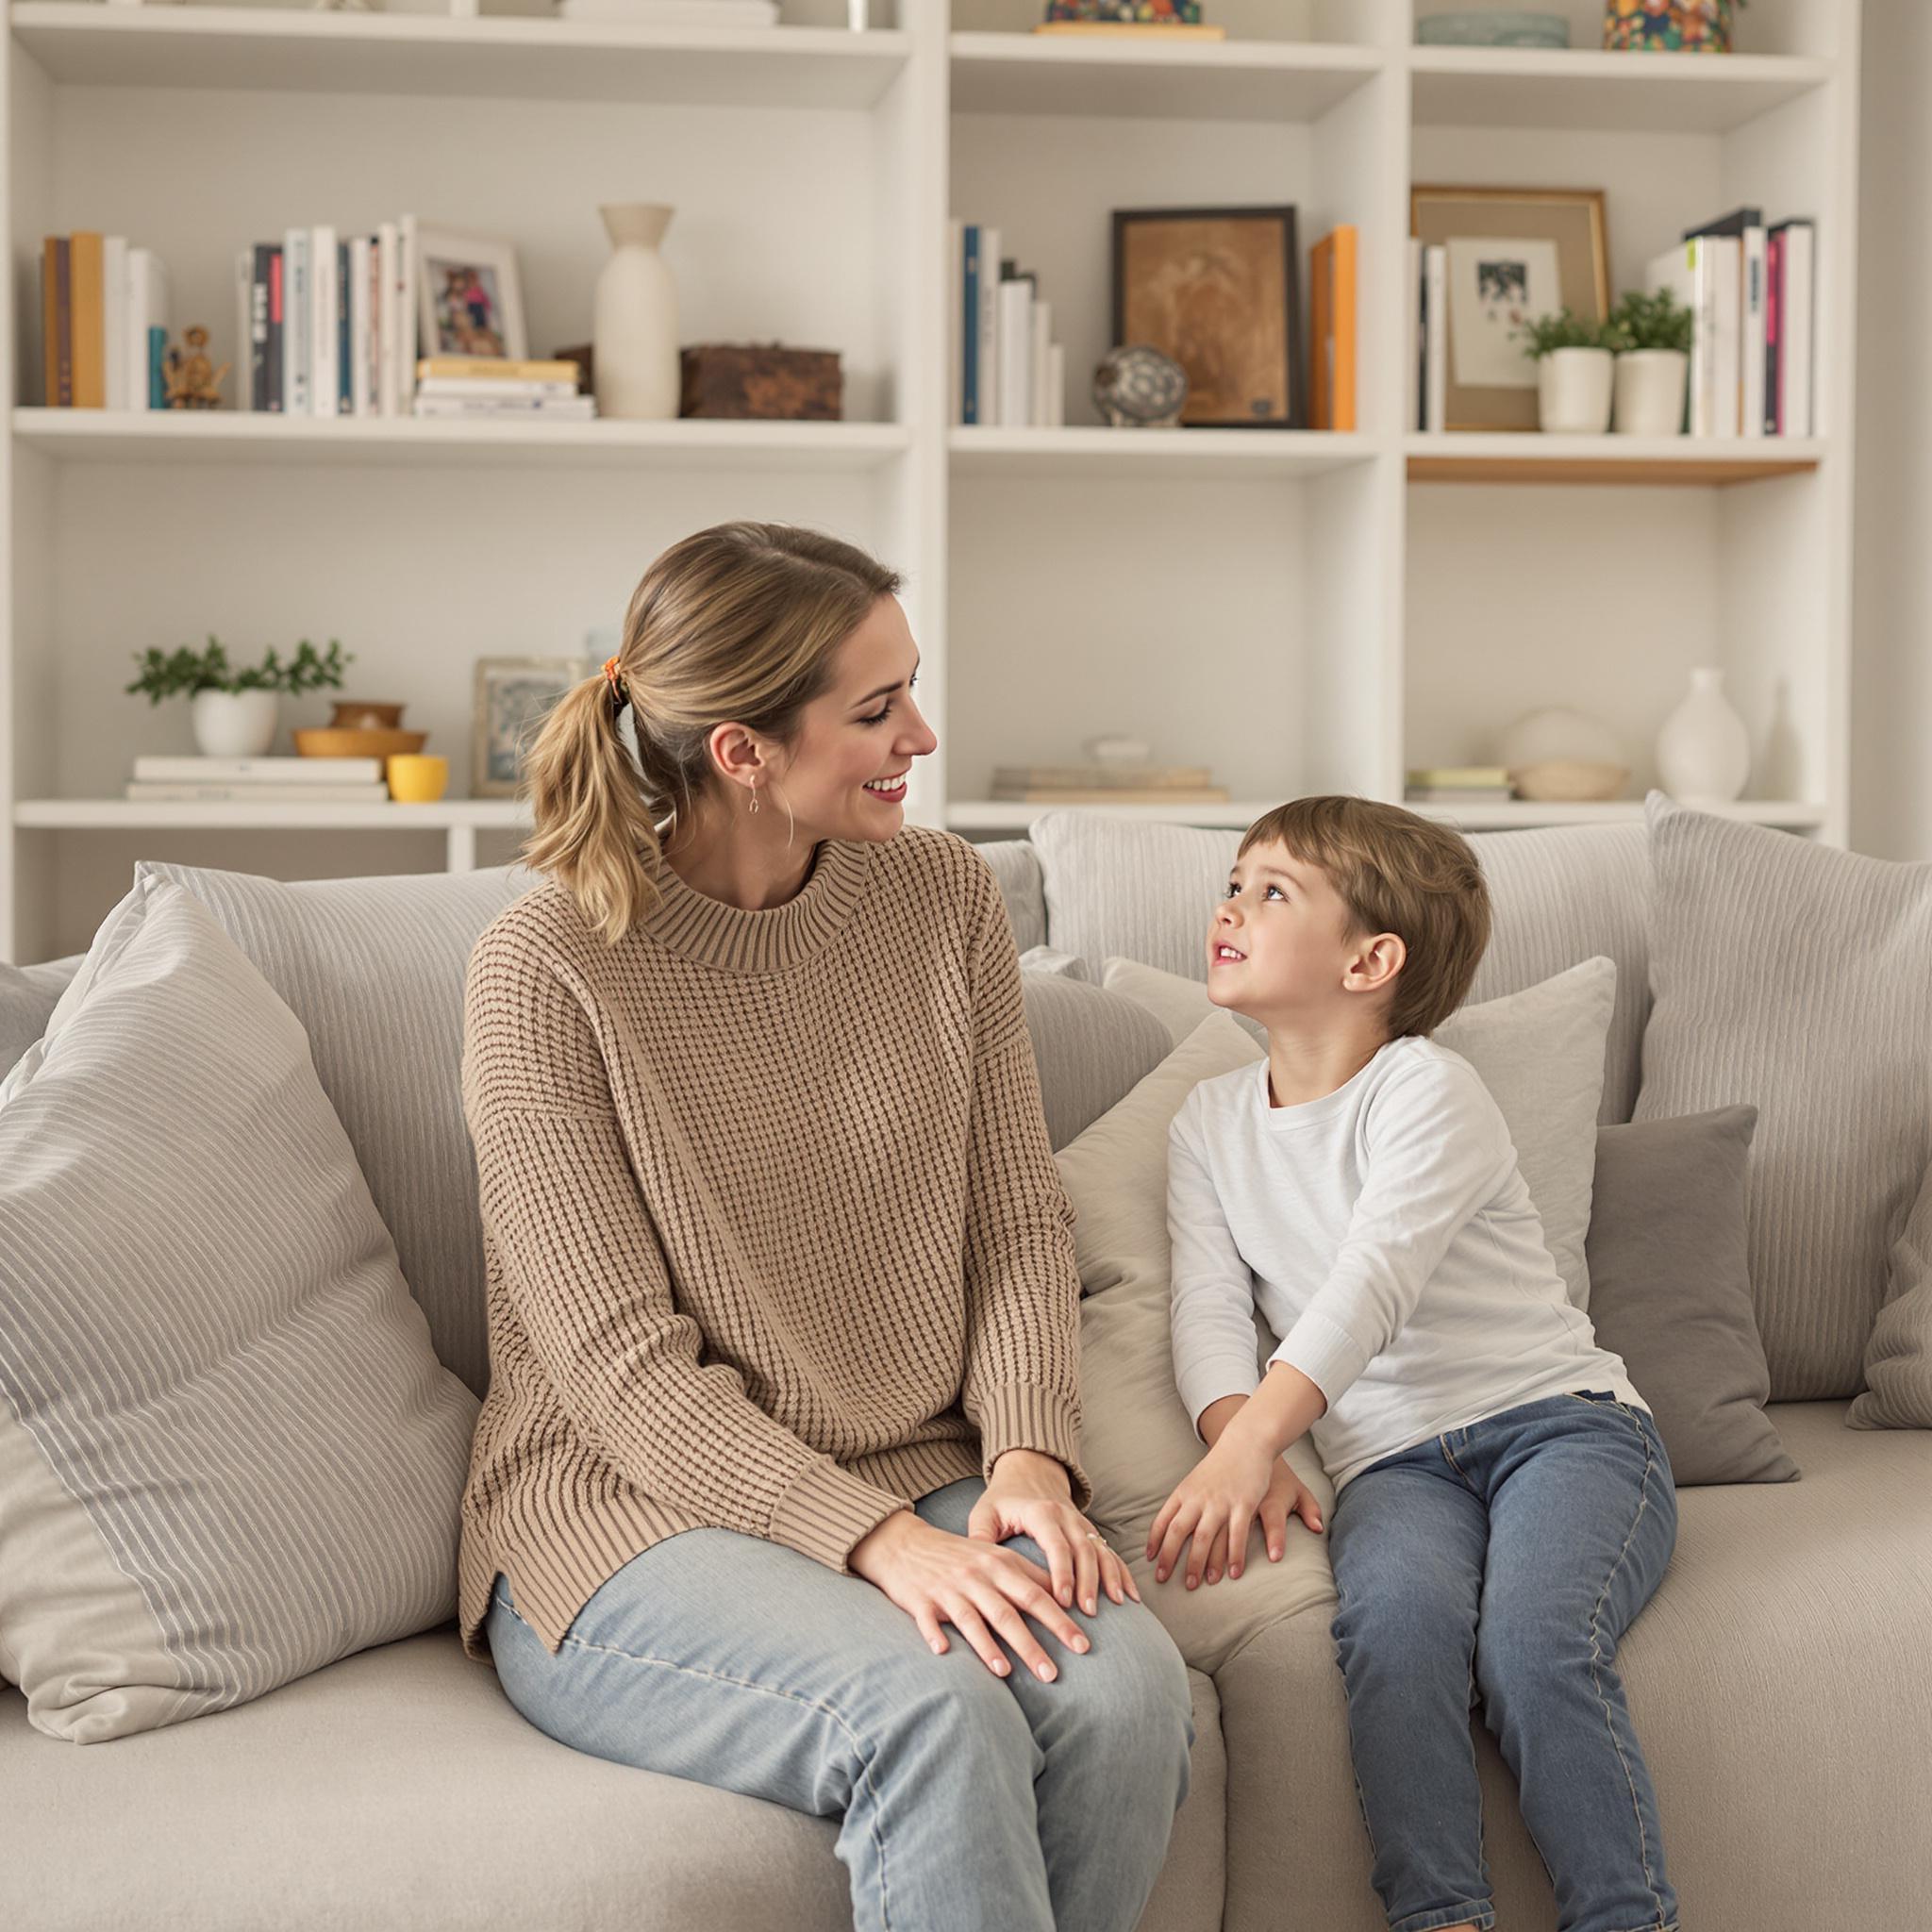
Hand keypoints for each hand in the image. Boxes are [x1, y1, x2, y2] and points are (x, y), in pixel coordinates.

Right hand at [849, 1508, 1093, 1683]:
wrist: (906, 1544)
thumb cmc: (959, 1556)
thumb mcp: (995, 1556)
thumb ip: (1028, 1577)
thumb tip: (1067, 1599)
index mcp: (1000, 1564)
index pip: (1038, 1595)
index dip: (1062, 1620)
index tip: (1084, 1645)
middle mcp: (977, 1576)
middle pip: (1010, 1611)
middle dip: (1033, 1643)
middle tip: (1054, 1673)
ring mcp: (948, 1588)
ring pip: (974, 1619)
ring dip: (990, 1648)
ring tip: (1008, 1673)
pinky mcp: (920, 1600)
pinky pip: (928, 1620)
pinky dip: (935, 1634)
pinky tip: (943, 1652)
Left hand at [967, 1467, 1141, 1620]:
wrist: (1029, 1471)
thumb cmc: (1002, 1498)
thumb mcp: (985, 1512)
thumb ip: (980, 1538)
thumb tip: (972, 1569)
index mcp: (1041, 1513)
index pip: (1055, 1544)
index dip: (1061, 1573)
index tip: (1062, 1600)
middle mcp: (1067, 1516)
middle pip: (1084, 1550)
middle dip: (1088, 1582)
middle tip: (1088, 1612)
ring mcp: (1082, 1523)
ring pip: (1101, 1550)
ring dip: (1110, 1577)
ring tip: (1116, 1604)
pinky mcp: (1090, 1531)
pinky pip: (1110, 1552)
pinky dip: (1123, 1572)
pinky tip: (1131, 1596)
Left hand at [1146, 1429, 1322, 1589]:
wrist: (1246, 1442)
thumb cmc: (1220, 1465)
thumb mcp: (1195, 1481)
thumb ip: (1184, 1503)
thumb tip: (1171, 1526)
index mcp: (1184, 1492)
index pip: (1163, 1520)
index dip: (1155, 1541)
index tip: (1150, 1560)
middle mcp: (1199, 1498)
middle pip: (1179, 1532)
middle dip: (1169, 1558)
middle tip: (1164, 1580)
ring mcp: (1221, 1502)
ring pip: (1205, 1537)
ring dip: (1198, 1563)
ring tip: (1196, 1584)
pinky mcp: (1244, 1504)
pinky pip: (1237, 1535)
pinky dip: (1234, 1557)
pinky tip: (1233, 1573)